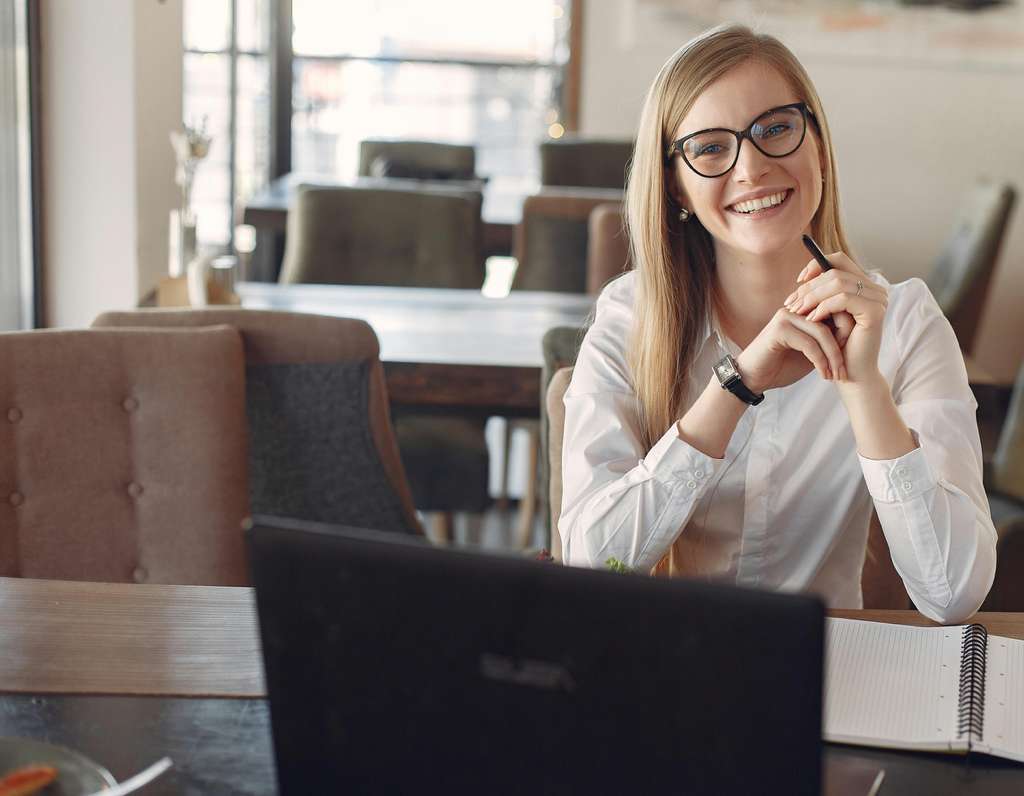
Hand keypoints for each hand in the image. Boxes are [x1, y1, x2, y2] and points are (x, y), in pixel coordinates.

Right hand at [735, 306, 845, 393]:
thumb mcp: (812, 353)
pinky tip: (823, 374)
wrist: (752, 379)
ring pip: (822, 333)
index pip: (835, 312)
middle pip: (832, 319)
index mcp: (803, 310)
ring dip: (833, 357)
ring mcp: (786, 317)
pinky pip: (809, 344)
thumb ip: (828, 341)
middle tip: (844, 371)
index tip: (848, 362)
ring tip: (836, 376)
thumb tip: (855, 335)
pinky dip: (820, 361)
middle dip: (842, 347)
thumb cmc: (781, 367)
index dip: (847, 335)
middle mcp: (795, 309)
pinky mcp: (779, 329)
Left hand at [782, 251, 887, 385]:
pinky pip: (842, 299)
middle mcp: (875, 289)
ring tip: (797, 312)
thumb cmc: (836, 346)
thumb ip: (821, 294)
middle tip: (790, 303)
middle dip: (808, 287)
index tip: (798, 282)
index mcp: (864, 286)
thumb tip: (802, 277)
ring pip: (837, 282)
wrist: (852, 374)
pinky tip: (811, 320)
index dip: (815, 266)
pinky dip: (823, 307)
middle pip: (835, 271)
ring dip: (812, 297)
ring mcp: (878, 299)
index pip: (839, 259)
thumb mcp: (826, 315)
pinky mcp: (874, 311)